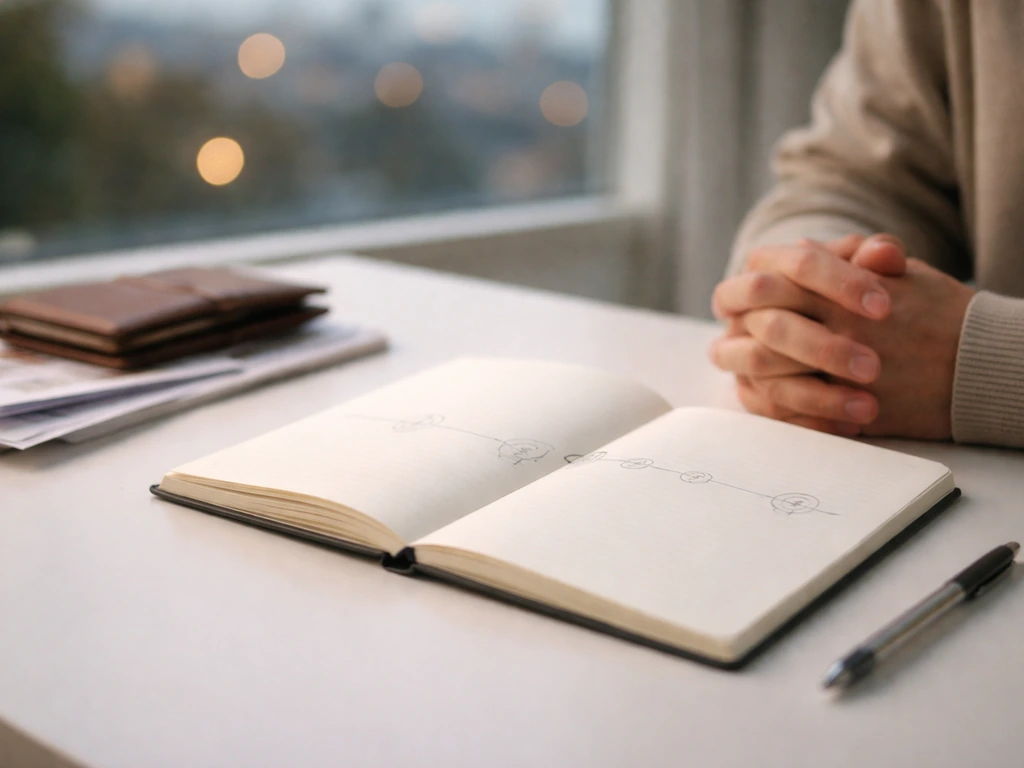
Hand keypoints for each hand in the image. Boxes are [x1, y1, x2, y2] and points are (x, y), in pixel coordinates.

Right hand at [710, 235, 907, 434]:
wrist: (846, 329)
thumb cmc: (856, 292)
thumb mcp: (870, 268)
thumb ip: (878, 255)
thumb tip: (884, 255)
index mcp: (767, 265)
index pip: (798, 265)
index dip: (841, 283)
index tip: (885, 307)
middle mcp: (743, 307)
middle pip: (770, 321)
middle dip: (823, 348)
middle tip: (874, 367)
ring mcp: (737, 350)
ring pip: (761, 366)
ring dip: (815, 392)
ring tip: (868, 406)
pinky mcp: (746, 388)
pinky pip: (767, 407)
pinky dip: (809, 418)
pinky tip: (852, 423)